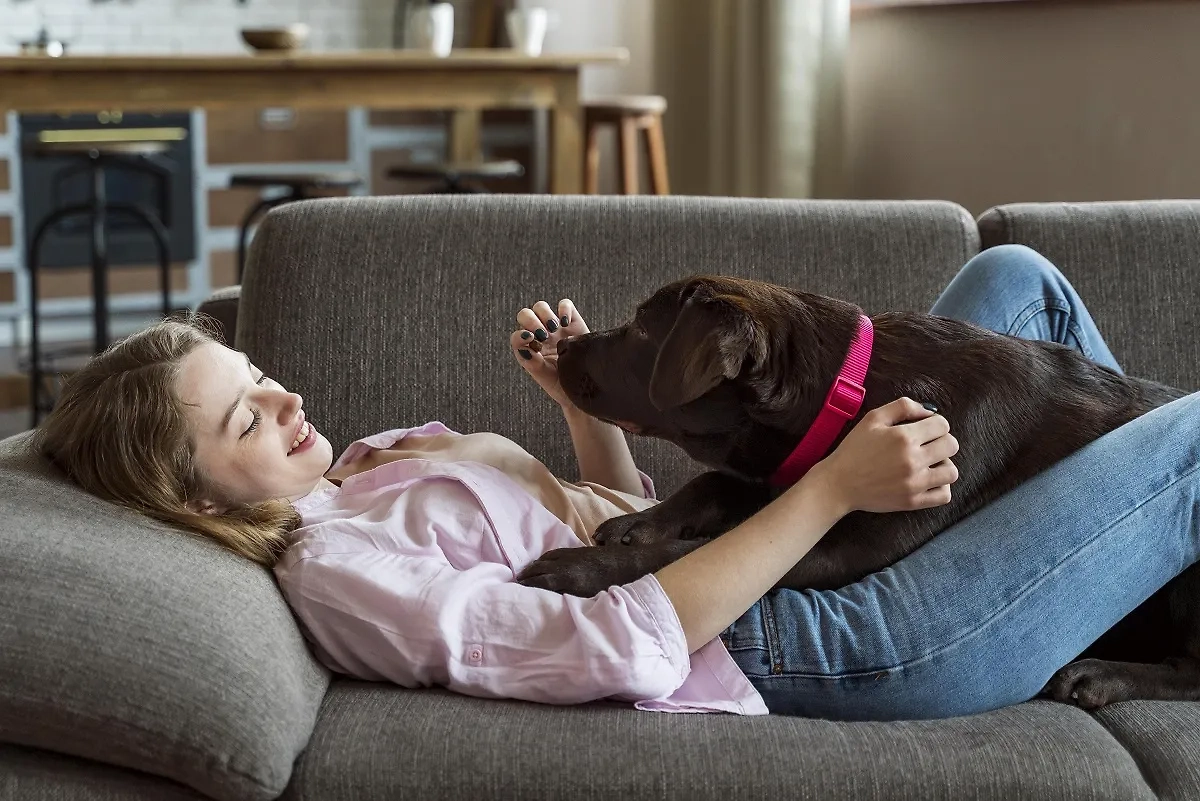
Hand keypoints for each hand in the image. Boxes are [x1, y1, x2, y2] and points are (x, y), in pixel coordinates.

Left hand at [509, 299, 588, 408]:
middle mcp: (539, 335)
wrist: (588, 386)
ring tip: (554, 329)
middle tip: (544, 335)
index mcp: (529, 349)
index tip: (533, 342)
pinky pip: (565, 304)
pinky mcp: (573, 321)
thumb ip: (531, 363)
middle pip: (525, 315)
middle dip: (531, 321)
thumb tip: (524, 348)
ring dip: (545, 315)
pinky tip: (566, 323)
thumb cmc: (563, 385)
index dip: (520, 336)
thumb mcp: (545, 377)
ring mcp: (555, 327)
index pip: (516, 336)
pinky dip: (564, 309)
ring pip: (540, 307)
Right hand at [813, 397, 958, 515]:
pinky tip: (928, 480)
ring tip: (929, 463)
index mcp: (904, 437)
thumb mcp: (872, 418)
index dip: (936, 423)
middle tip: (927, 444)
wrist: (838, 483)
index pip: (942, 425)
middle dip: (942, 441)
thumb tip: (929, 411)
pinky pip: (944, 495)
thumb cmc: (854, 449)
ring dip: (944, 464)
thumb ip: (902, 406)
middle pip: (951, 446)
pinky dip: (941, 487)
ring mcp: (915, 483)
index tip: (925, 429)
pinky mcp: (913, 502)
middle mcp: (913, 460)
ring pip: (951, 471)